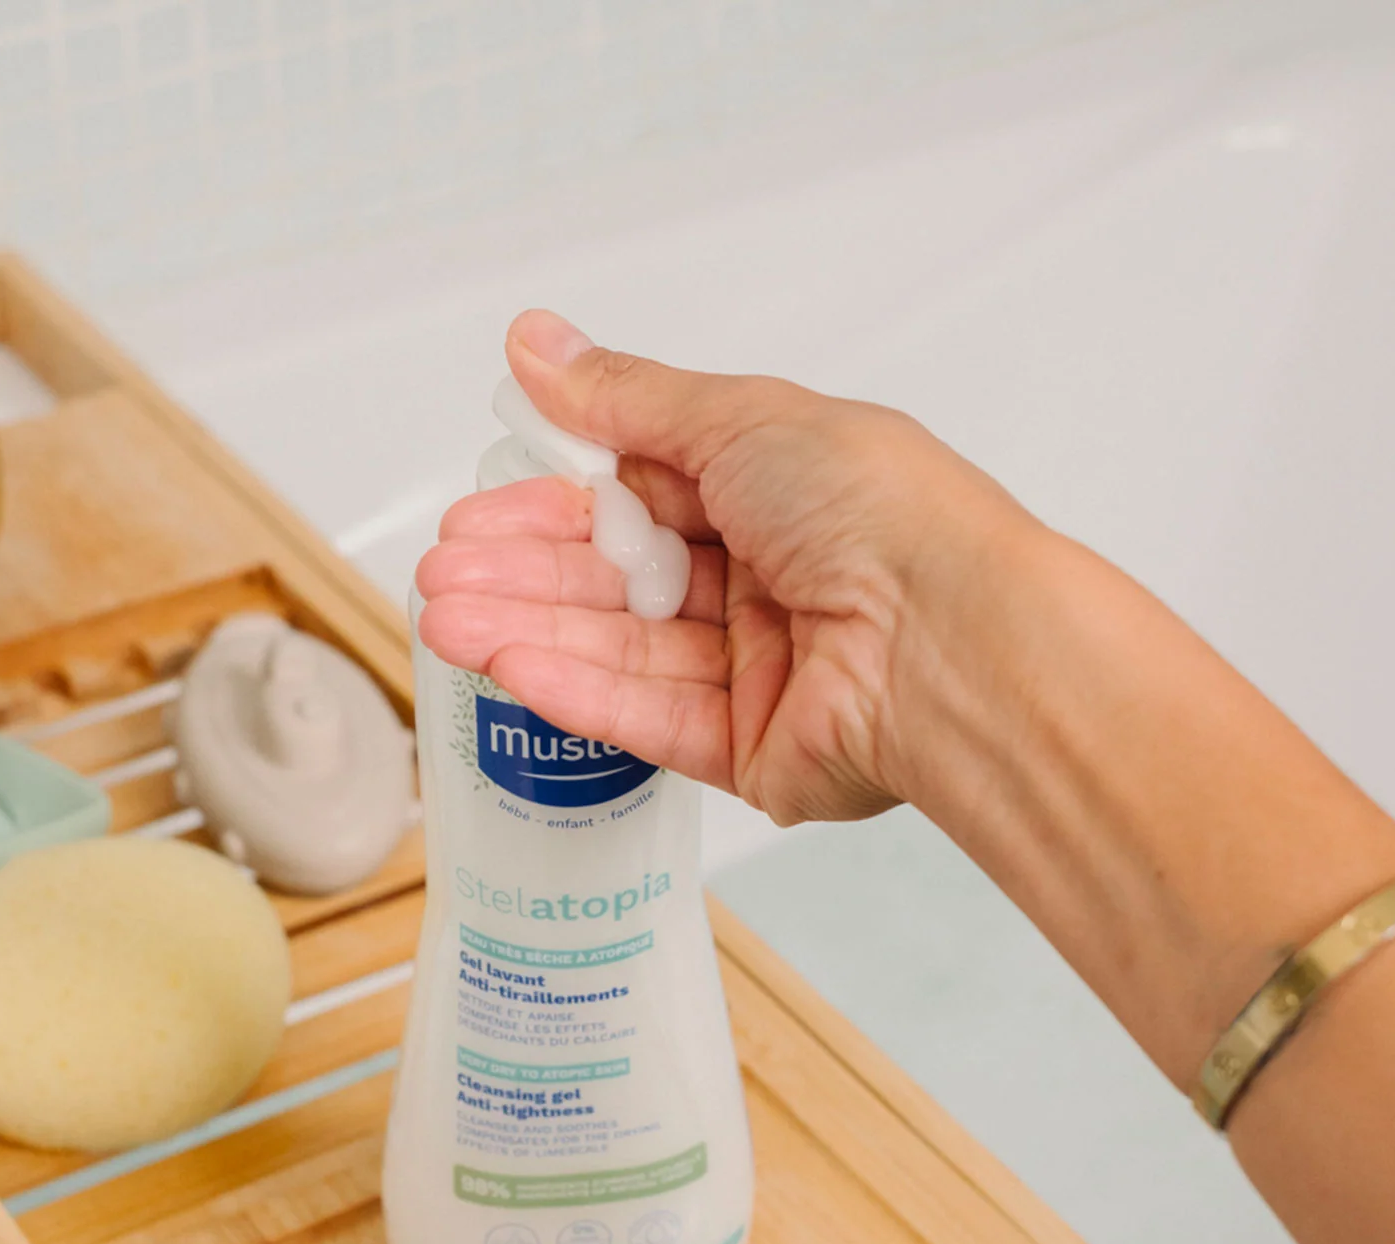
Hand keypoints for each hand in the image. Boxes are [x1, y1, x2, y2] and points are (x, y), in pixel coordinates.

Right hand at [415, 310, 1037, 824]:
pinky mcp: (750, 750)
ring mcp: (757, 670)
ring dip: (527, 630)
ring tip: (442, 617)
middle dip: (524, 571)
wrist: (952, 640)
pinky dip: (576, 689)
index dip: (552, 500)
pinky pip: (647, 717)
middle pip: (617, 577)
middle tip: (442, 568)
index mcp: (775, 491)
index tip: (477, 504)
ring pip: (619, 649)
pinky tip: (506, 662)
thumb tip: (534, 341)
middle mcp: (766, 580)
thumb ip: (624, 399)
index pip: (636, 494)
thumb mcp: (739, 420)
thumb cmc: (876, 511)